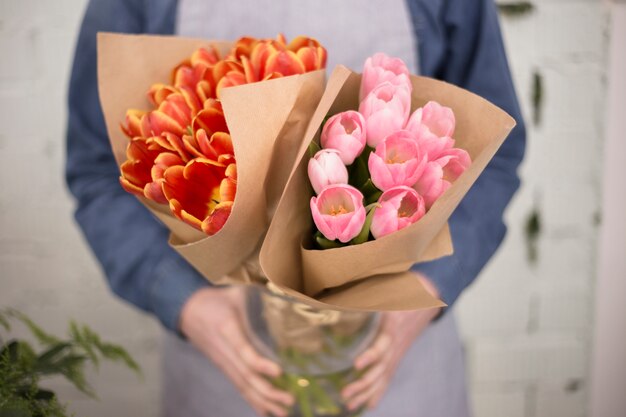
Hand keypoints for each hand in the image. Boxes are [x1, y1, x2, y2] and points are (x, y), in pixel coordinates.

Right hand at [179, 286, 293, 415]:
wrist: (185, 309)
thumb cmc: (215, 299)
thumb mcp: (236, 292)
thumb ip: (259, 294)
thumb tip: (289, 289)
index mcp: (228, 328)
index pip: (244, 350)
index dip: (260, 363)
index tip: (279, 371)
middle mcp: (225, 350)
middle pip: (245, 375)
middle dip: (268, 391)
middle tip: (289, 400)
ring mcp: (222, 361)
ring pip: (242, 385)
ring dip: (262, 400)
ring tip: (282, 413)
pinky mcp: (222, 367)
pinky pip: (238, 386)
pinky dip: (251, 400)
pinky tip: (265, 411)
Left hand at [341, 275, 440, 411]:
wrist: (427, 295)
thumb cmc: (402, 290)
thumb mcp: (386, 289)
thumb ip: (368, 294)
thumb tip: (341, 293)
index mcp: (392, 326)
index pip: (382, 345)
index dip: (370, 356)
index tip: (356, 364)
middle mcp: (396, 342)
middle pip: (381, 368)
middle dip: (363, 383)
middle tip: (344, 394)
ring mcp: (398, 351)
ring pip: (384, 376)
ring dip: (367, 392)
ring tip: (349, 404)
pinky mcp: (398, 355)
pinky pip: (389, 376)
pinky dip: (379, 392)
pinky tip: (369, 405)